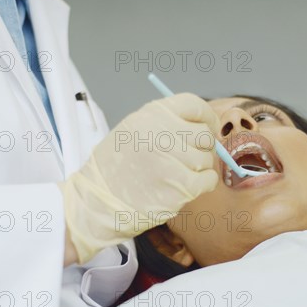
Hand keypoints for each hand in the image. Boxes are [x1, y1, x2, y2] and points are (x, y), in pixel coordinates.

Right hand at [59, 93, 219, 263]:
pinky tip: (185, 186)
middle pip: (205, 134)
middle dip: (201, 147)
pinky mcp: (181, 187)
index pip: (195, 105)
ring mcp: (173, 160)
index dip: (206, 117)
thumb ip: (166, 123)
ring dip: (198, 168)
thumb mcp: (133, 129)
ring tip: (175, 174)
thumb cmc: (116, 167)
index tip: (208, 127)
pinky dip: (203, 183)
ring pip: (207, 159)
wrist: (98, 201)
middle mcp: (163, 133)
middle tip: (186, 158)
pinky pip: (209, 179)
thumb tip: (204, 126)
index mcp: (153, 114)